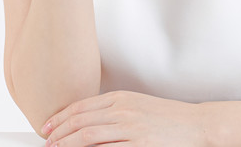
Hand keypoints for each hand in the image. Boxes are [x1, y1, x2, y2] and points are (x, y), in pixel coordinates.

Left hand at [42, 90, 208, 146]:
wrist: (194, 124)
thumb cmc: (166, 117)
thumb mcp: (137, 106)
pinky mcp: (138, 145)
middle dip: (58, 133)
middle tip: (46, 142)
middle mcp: (122, 110)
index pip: (81, 106)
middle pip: (80, 121)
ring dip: (67, 144)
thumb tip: (87, 122)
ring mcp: (130, 128)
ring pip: (87, 136)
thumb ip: (113, 111)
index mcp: (120, 97)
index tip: (48, 127)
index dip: (60, 117)